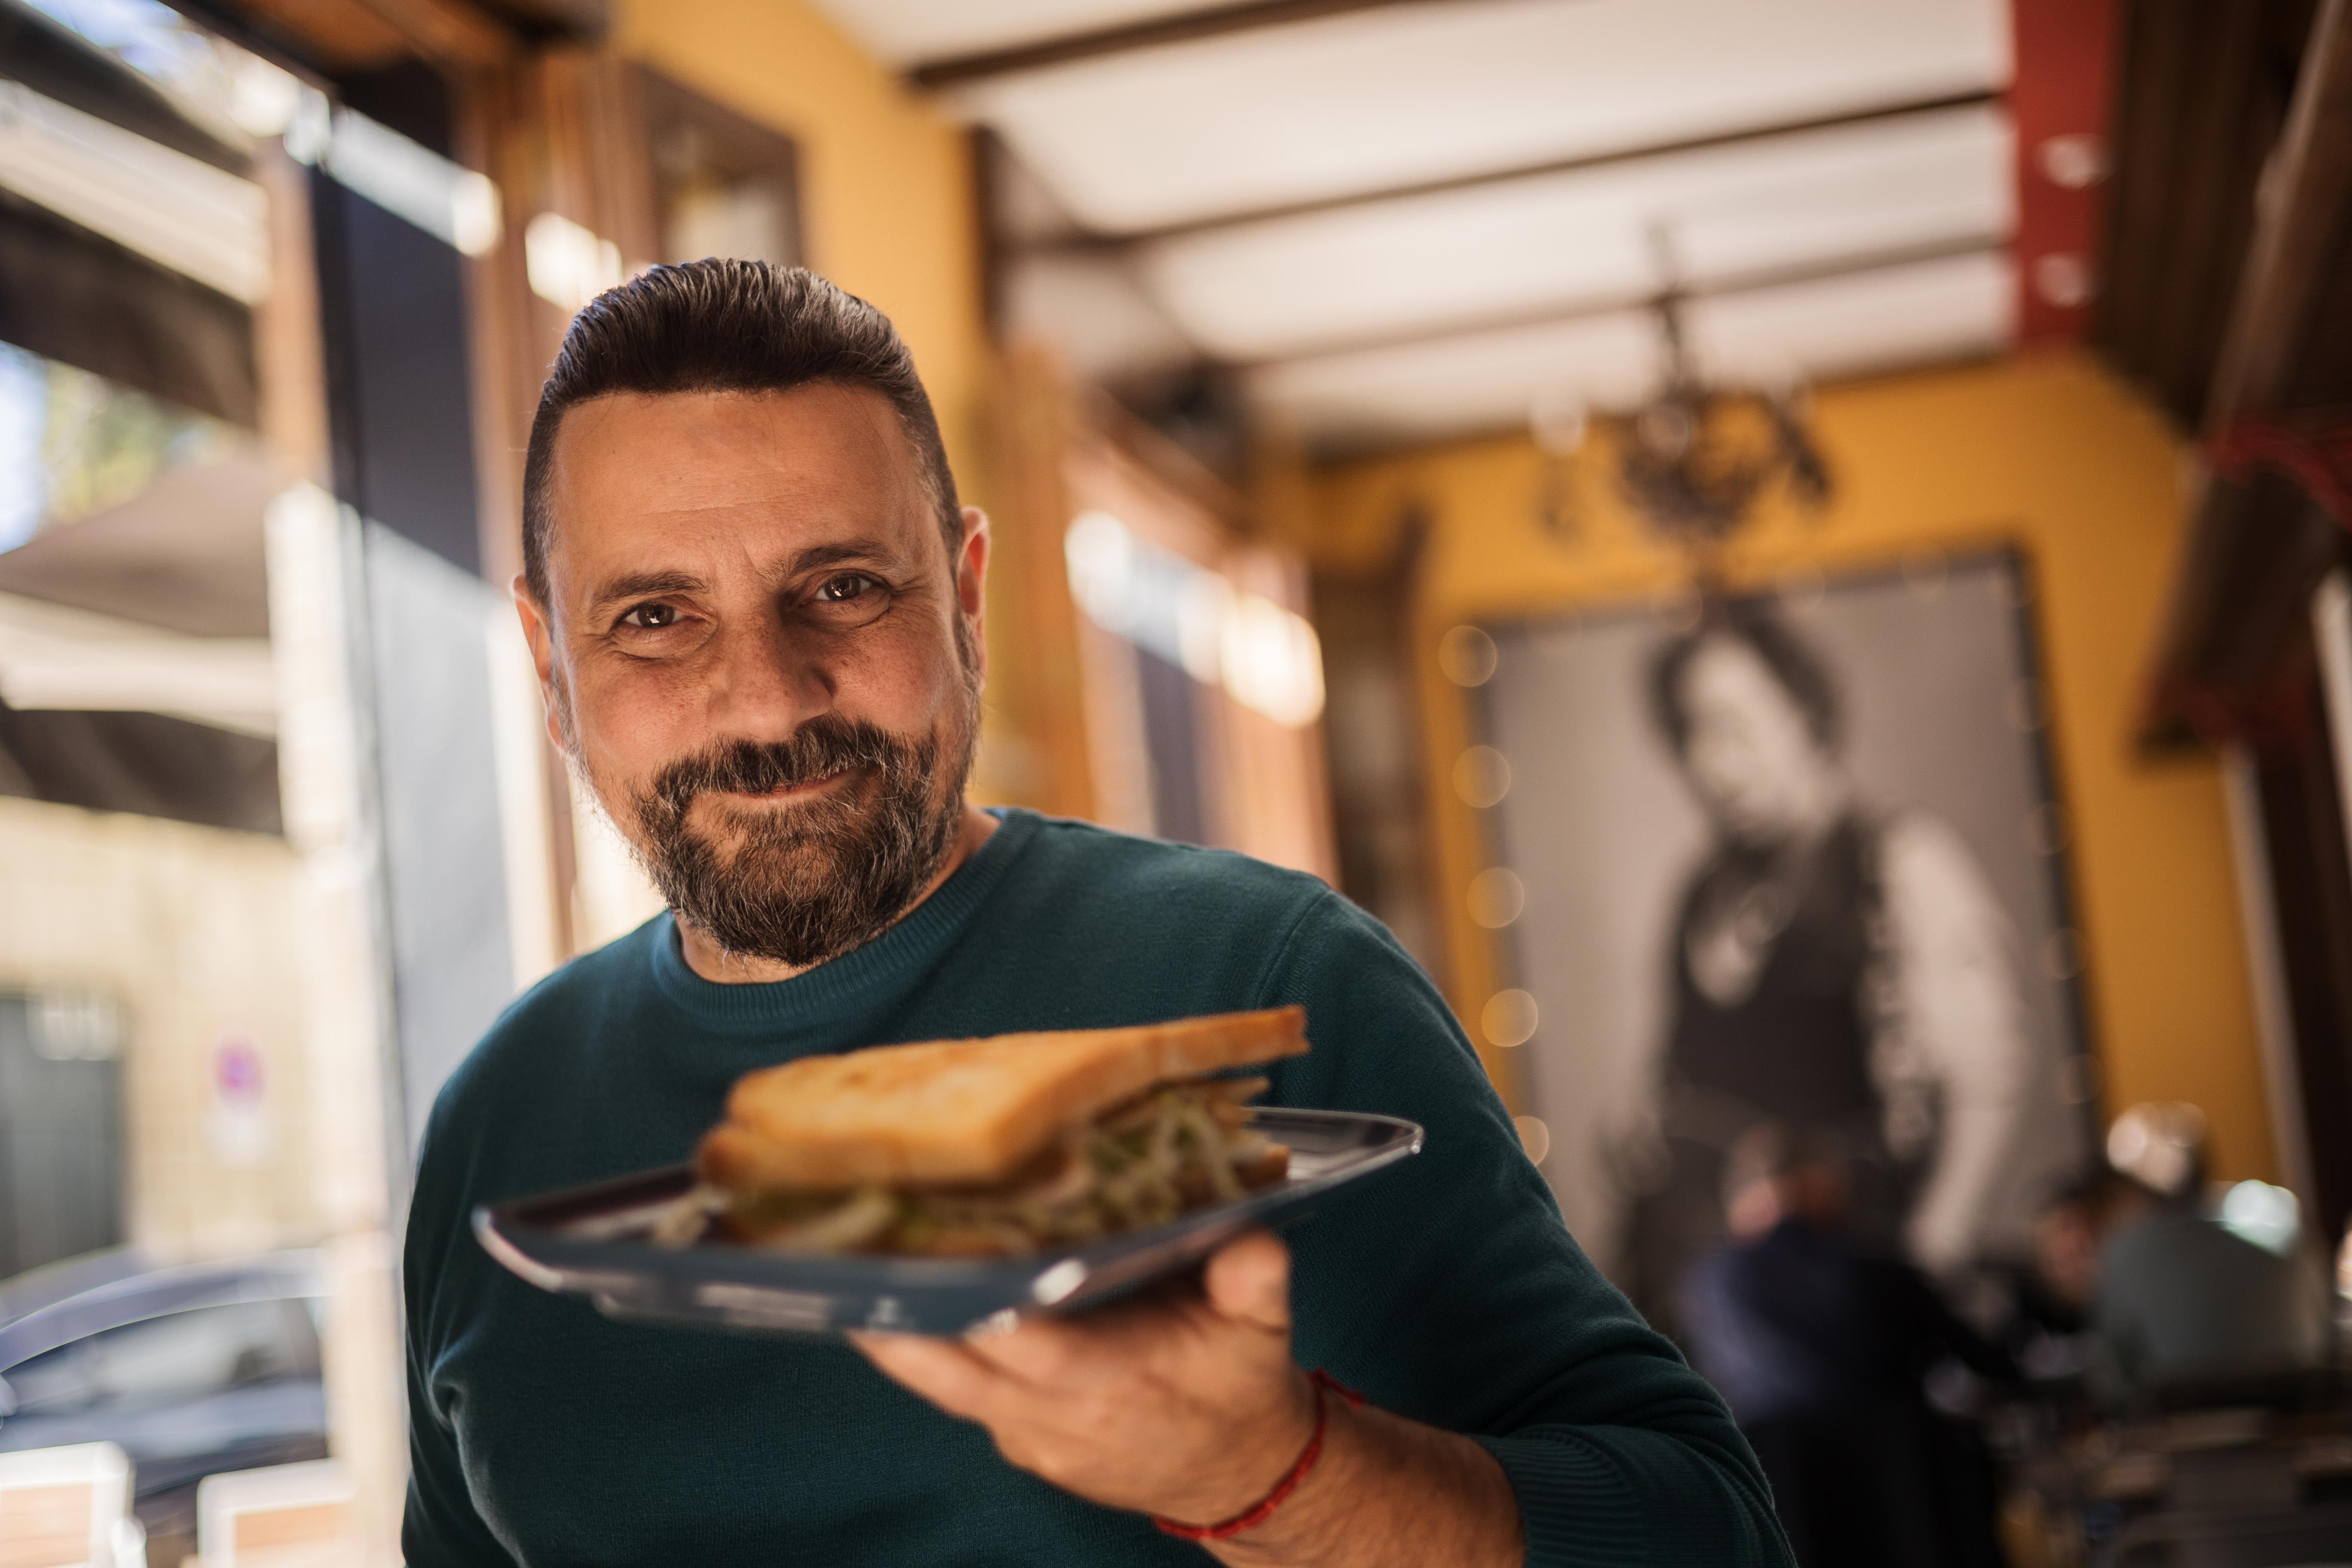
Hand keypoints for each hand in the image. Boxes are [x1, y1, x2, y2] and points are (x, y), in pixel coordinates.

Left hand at [851, 1229, 1318, 1525]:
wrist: (1239, 1472)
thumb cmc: (1241, 1383)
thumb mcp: (1264, 1326)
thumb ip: (1254, 1279)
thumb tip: (1246, 1239)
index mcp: (1116, 1381)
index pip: (1032, 1346)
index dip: (976, 1308)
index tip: (927, 1257)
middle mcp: (1060, 1416)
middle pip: (953, 1374)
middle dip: (895, 1324)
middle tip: (839, 1261)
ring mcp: (1032, 1436)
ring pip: (944, 1387)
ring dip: (896, 1335)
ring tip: (846, 1268)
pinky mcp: (1020, 1439)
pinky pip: (962, 1393)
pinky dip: (934, 1350)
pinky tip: (911, 1297)